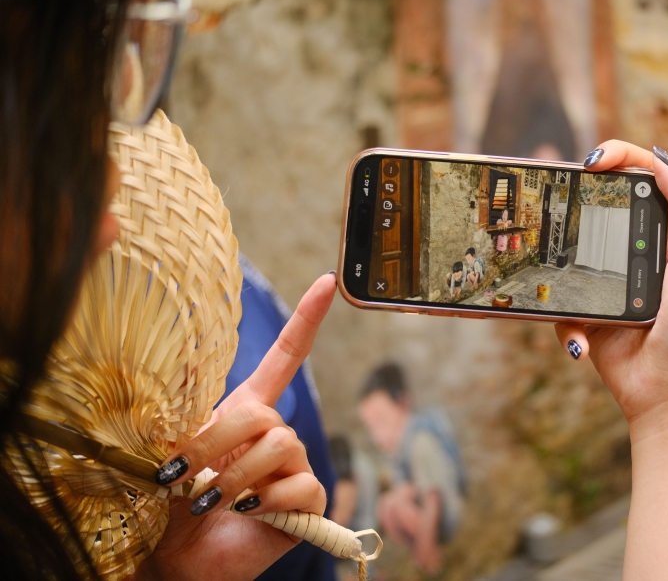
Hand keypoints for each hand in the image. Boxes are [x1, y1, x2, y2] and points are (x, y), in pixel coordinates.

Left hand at [144, 273, 337, 580]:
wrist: (180, 560)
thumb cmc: (174, 506)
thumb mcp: (174, 456)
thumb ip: (186, 423)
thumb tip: (179, 396)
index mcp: (249, 412)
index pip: (286, 358)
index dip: (306, 320)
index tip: (326, 282)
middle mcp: (276, 434)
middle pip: (264, 411)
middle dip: (217, 441)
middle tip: (181, 473)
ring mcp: (294, 467)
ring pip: (279, 443)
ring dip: (234, 475)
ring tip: (208, 501)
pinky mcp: (307, 501)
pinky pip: (299, 485)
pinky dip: (266, 499)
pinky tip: (245, 511)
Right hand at [556, 141, 667, 434]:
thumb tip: (662, 163)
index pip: (645, 180)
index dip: (621, 159)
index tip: (594, 161)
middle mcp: (640, 254)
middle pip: (601, 207)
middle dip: (577, 197)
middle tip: (555, 188)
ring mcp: (611, 284)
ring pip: (571, 252)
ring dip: (558, 256)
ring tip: (548, 257)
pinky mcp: (590, 315)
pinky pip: (562, 301)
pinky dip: (566, 319)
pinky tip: (581, 337)